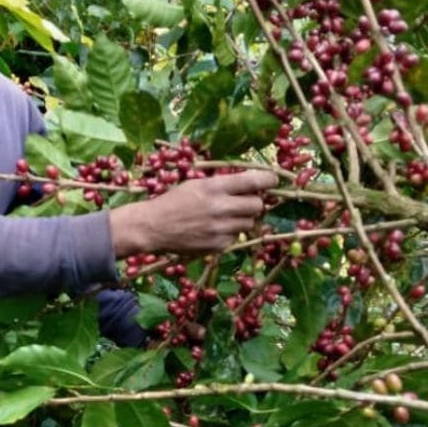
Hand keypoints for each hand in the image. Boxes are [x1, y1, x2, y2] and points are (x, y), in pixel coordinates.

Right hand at [109, 169, 277, 257]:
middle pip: (258, 205)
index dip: (269, 180)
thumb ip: (223, 184)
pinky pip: (235, 238)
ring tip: (224, 216)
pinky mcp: (218, 246)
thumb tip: (252, 182)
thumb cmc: (174, 201)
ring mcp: (220, 229)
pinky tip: (212, 229)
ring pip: (249, 223)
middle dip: (254, 202)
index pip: (253, 181)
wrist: (153, 226)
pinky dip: (229, 233)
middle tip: (244, 201)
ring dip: (242, 218)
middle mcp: (220, 208)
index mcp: (214, 187)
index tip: (273, 181)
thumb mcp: (197, 184)